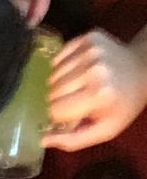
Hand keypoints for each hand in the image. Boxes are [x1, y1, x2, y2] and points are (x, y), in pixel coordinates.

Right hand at [41, 30, 146, 151]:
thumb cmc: (123, 104)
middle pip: (52, 92)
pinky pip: (57, 57)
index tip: (75, 113)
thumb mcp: (105, 130)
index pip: (55, 110)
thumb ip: (73, 140)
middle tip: (78, 99)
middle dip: (60, 99)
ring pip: (52, 75)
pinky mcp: (87, 37)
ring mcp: (90, 50)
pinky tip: (78, 70)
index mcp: (99, 94)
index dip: (62, 115)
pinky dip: (62, 66)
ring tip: (80, 84)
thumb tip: (42, 140)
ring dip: (61, 83)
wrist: (144, 69)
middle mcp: (93, 69)